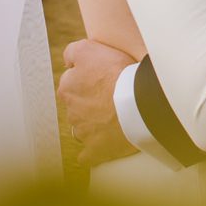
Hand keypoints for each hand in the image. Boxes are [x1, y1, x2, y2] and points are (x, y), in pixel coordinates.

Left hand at [58, 37, 138, 167]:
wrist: (138, 104)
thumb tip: (67, 61)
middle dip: (89, 101)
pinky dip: (94, 151)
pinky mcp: (95, 150)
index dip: (87, 77)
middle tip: (111, 95)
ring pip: (83, 128)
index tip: (102, 77)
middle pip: (78, 105)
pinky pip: (88, 155)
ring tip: (114, 118)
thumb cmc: (118, 74)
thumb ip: (72, 52)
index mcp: (68, 88)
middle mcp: (72, 110)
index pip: (71, 80)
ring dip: (93, 124)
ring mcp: (83, 132)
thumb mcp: (90, 49)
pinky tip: (104, 145)